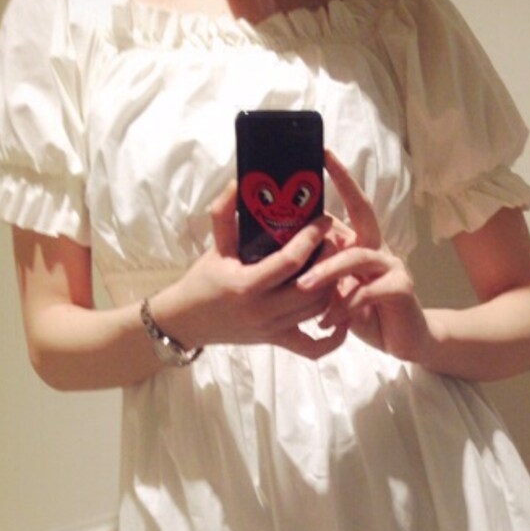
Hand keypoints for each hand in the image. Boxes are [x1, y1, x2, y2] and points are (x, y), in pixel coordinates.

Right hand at [154, 183, 347, 359]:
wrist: (187, 321)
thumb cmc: (203, 280)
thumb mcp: (214, 246)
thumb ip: (225, 213)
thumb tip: (240, 182)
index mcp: (246, 285)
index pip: (290, 261)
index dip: (311, 239)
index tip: (323, 220)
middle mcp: (263, 311)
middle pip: (312, 287)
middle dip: (329, 261)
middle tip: (336, 240)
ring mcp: (273, 329)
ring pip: (317, 310)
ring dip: (333, 287)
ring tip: (338, 264)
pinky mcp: (278, 342)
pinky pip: (313, 349)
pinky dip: (333, 338)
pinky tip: (341, 317)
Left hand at [295, 151, 436, 362]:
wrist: (405, 341)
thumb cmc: (368, 315)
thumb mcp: (339, 292)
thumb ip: (323, 274)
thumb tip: (288, 258)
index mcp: (364, 245)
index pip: (352, 205)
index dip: (341, 178)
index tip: (323, 153)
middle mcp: (380, 249)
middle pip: (362, 215)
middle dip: (341, 193)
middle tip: (310, 193)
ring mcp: (393, 267)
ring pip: (357, 258)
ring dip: (327, 272)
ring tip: (302, 287)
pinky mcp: (401, 289)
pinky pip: (367, 292)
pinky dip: (344, 307)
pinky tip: (326, 321)